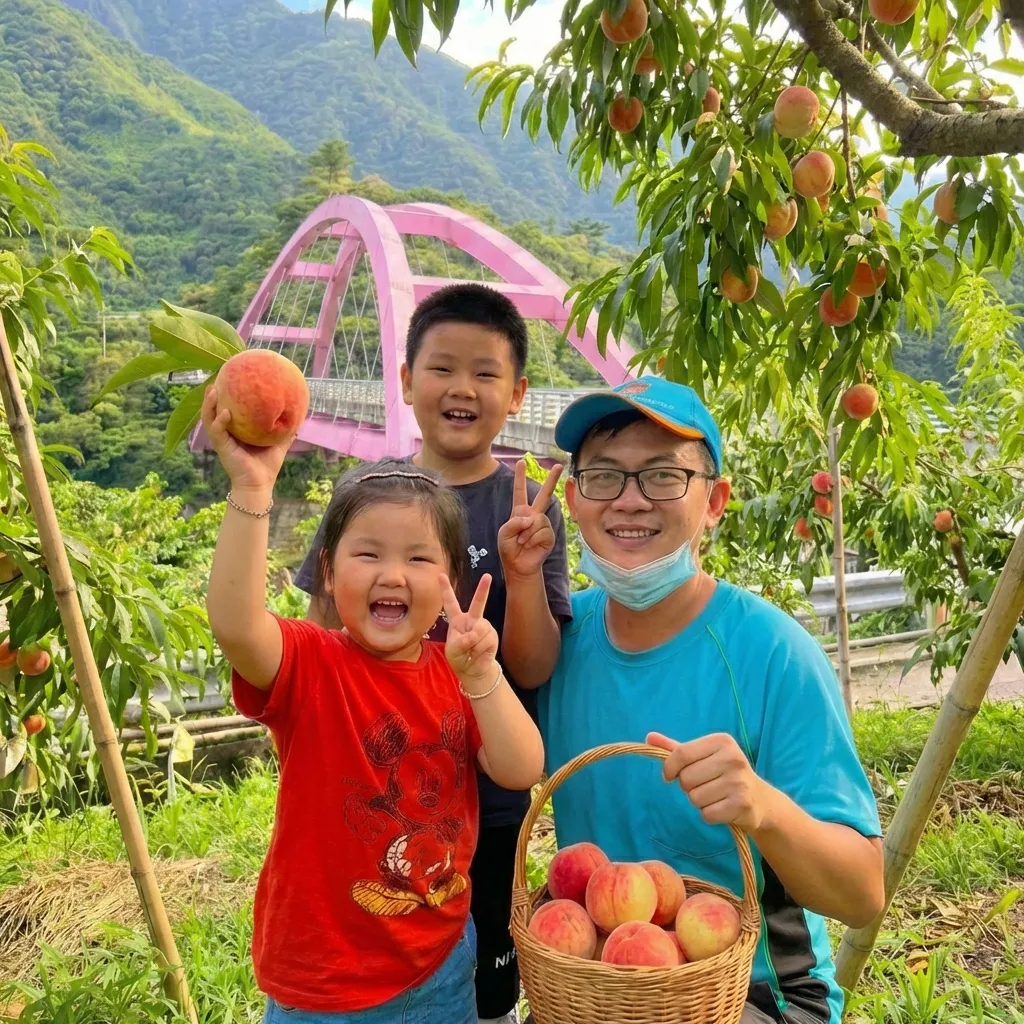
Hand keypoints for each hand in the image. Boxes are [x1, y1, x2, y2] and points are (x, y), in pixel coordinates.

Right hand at [201, 385, 293, 493]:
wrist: (259, 484)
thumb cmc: (267, 466)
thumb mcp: (278, 444)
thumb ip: (285, 431)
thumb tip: (298, 418)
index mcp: (236, 430)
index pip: (226, 408)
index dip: (225, 395)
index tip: (229, 378)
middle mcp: (226, 433)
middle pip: (213, 410)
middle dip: (212, 395)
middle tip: (217, 378)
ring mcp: (222, 440)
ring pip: (208, 418)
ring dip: (209, 404)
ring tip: (213, 390)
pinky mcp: (222, 447)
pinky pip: (217, 431)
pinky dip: (220, 421)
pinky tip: (226, 413)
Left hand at [441, 573, 498, 687]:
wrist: (473, 670)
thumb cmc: (459, 658)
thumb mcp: (452, 650)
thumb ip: (460, 641)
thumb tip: (474, 634)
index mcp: (457, 620)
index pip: (450, 602)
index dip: (446, 589)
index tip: (441, 575)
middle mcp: (472, 620)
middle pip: (478, 603)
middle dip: (483, 589)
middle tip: (487, 576)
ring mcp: (484, 627)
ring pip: (479, 631)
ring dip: (473, 644)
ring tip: (471, 651)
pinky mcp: (493, 636)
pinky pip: (485, 640)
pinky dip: (479, 649)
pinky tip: (478, 653)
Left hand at [498, 460, 562, 579]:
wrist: (518, 566)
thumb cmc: (509, 549)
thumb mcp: (503, 533)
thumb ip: (514, 522)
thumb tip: (531, 518)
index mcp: (520, 512)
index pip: (520, 491)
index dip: (520, 477)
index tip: (521, 462)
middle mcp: (533, 515)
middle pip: (544, 494)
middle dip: (552, 480)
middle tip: (559, 465)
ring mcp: (542, 525)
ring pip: (538, 519)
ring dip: (527, 533)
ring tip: (522, 542)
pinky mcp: (549, 536)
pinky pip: (542, 531)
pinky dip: (532, 539)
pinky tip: (530, 545)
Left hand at [646, 731, 772, 833]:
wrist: (759, 799)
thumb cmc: (723, 774)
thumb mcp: (702, 756)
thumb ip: (675, 748)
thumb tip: (649, 737)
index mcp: (722, 741)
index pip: (681, 754)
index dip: (669, 768)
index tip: (669, 776)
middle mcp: (733, 758)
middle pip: (686, 778)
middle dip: (689, 786)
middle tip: (705, 785)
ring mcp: (739, 782)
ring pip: (695, 798)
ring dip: (700, 802)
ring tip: (716, 796)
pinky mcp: (742, 804)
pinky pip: (707, 814)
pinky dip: (709, 815)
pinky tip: (722, 808)